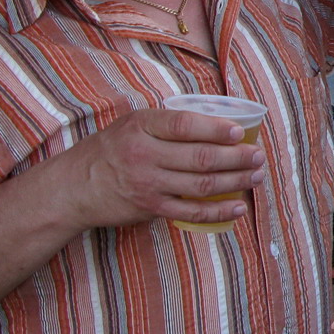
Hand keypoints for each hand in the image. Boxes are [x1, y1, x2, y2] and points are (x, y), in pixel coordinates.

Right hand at [57, 108, 266, 231]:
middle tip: (259, 155)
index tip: (240, 133)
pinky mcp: (151, 208)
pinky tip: (239, 206)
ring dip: (235, 182)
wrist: (75, 187)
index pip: (184, 125)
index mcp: (142, 126)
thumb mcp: (134, 124)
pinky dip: (219, 211)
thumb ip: (168, 123)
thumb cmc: (113, 149)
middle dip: (236, 158)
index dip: (215, 129)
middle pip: (200, 158)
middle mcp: (144, 155)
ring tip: (256, 176)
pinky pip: (192, 212)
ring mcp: (148, 184)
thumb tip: (220, 121)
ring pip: (202, 185)